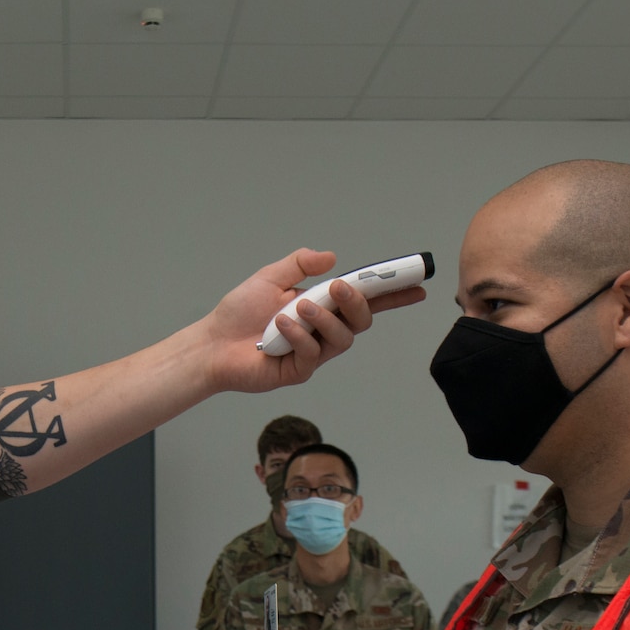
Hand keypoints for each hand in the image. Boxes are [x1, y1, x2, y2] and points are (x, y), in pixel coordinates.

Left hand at [200, 248, 426, 395]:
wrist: (212, 343)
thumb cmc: (239, 313)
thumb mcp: (270, 278)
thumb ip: (300, 265)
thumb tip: (332, 257)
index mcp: (321, 307)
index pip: (364, 301)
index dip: (392, 295)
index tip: (417, 285)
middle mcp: (323, 331)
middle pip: (361, 321)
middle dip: (358, 303)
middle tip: (340, 289)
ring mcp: (313, 353)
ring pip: (342, 340)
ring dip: (325, 319)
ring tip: (299, 308)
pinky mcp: (298, 371)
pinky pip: (312, 354)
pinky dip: (299, 336)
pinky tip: (279, 328)